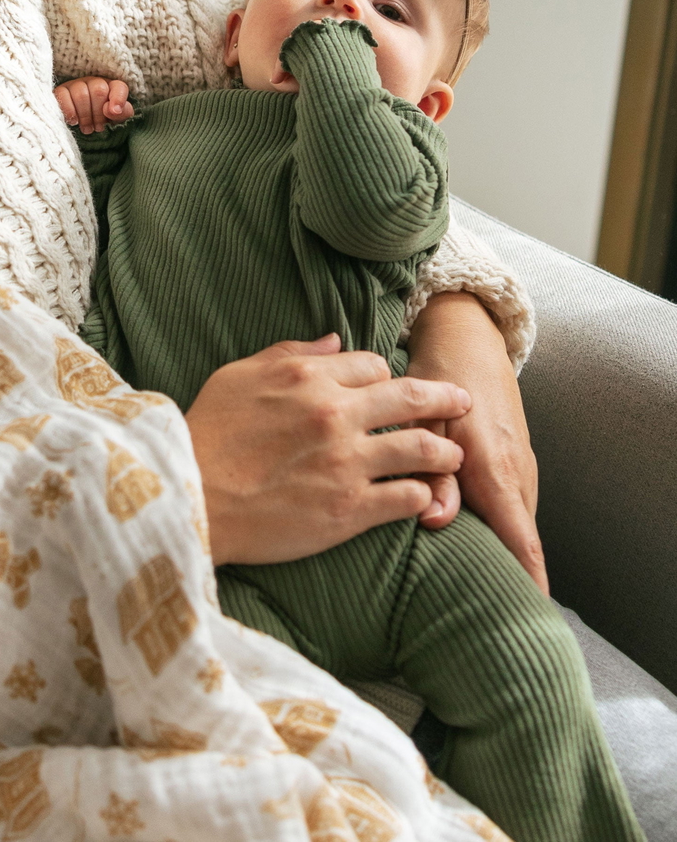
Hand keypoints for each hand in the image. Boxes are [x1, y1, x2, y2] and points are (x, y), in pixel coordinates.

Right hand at [54, 77, 133, 133]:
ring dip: (85, 116)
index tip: (113, 113)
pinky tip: (73, 121)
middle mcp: (94, 81)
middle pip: (98, 90)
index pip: (119, 87)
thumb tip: (112, 110)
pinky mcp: (60, 90)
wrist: (79, 123)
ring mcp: (76, 84)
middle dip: (98, 114)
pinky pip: (63, 95)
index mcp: (111, 86)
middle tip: (97, 127)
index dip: (118, 99)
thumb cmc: (101, 119)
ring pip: (81, 94)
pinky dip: (69, 111)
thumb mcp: (116, 118)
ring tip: (87, 128)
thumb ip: (122, 113)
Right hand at [186, 333, 470, 565]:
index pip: (372, 365)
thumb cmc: (206, 433)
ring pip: (421, 448)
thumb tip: (334, 341)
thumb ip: (288, 353)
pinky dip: (423, 495)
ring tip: (454, 455)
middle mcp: (334, 414)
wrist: (191, 496)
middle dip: (444, 398)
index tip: (391, 387)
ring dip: (444, 450)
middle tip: (463, 402)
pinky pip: (407, 498)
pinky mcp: (350, 510)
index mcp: (307, 377)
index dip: (385, 375)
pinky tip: (426, 496)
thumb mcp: (238, 376)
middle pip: (410, 397)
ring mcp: (347, 463)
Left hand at [405, 291, 547, 593]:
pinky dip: (501, 527)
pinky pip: (512, 506)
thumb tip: (436, 519)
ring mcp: (522, 468)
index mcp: (495, 468)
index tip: (530, 616)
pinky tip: (480, 542)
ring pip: (515, 522)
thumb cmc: (438, 378)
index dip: (526, 579)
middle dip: (510, 575)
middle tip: (491, 617)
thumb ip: (433, 471)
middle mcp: (516, 474)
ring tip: (484, 593)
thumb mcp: (427, 419)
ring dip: (503, 551)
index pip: (520, 539)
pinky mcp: (516, 462)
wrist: (468, 342)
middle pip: (520, 539)